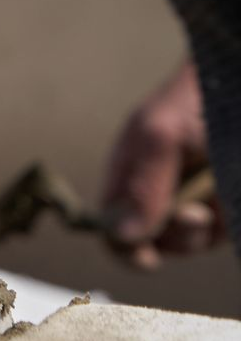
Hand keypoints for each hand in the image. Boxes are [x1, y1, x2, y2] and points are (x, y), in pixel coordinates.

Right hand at [101, 58, 225, 269]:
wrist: (234, 83)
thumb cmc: (195, 100)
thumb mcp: (160, 136)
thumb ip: (143, 185)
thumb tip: (124, 235)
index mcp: (127, 177)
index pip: (111, 227)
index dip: (124, 247)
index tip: (147, 257)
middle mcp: (157, 195)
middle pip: (155, 243)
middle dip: (176, 235)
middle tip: (197, 213)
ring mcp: (193, 202)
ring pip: (192, 242)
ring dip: (206, 229)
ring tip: (217, 194)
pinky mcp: (224, 207)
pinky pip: (222, 233)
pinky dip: (227, 223)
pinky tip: (228, 195)